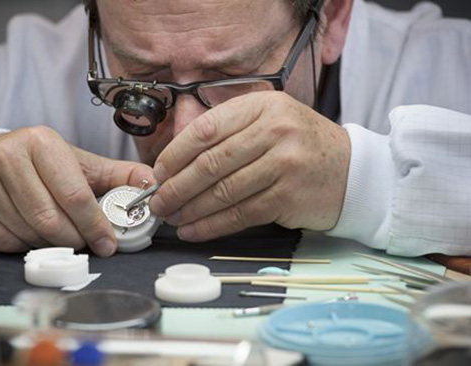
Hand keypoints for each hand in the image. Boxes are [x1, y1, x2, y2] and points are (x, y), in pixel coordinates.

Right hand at [0, 126, 152, 255]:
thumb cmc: (42, 163)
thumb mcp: (80, 163)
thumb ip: (118, 175)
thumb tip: (153, 183)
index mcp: (41, 142)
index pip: (74, 194)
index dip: (95, 225)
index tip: (108, 244)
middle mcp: (7, 155)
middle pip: (49, 218)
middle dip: (74, 239)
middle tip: (86, 244)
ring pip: (26, 231)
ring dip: (49, 243)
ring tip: (59, 235)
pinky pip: (1, 239)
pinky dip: (23, 244)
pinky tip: (33, 233)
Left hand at [149, 91, 350, 240]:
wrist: (351, 171)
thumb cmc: (300, 147)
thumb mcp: (268, 122)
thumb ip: (228, 132)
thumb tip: (175, 162)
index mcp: (261, 106)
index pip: (205, 129)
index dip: (175, 154)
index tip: (158, 173)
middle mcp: (274, 130)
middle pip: (210, 163)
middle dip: (177, 187)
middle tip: (158, 202)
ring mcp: (284, 163)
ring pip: (223, 191)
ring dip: (191, 209)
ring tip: (173, 218)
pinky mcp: (288, 195)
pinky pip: (240, 213)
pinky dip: (212, 225)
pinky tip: (195, 231)